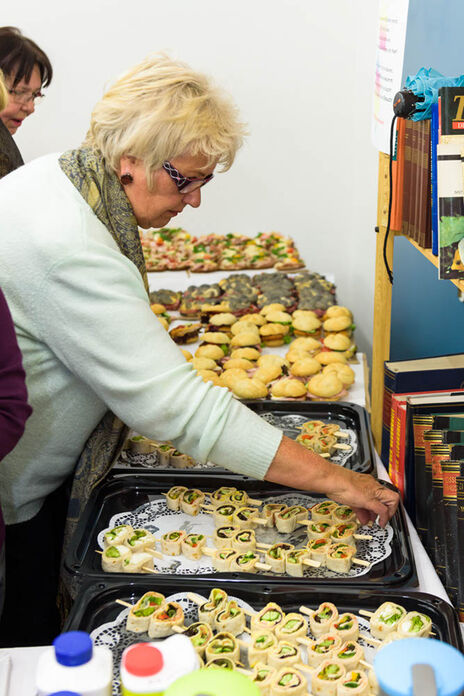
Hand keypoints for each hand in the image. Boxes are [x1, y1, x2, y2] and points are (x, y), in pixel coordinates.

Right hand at [265, 435, 399, 527]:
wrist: (329, 478)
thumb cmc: (333, 482)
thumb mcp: (346, 494)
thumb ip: (353, 503)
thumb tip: (356, 511)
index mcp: (367, 481)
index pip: (380, 491)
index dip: (382, 502)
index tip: (377, 511)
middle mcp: (372, 485)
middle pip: (390, 495)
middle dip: (388, 509)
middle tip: (380, 518)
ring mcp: (371, 491)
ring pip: (390, 501)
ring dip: (387, 513)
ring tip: (380, 522)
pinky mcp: (369, 499)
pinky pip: (383, 510)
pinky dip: (384, 518)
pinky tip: (379, 524)